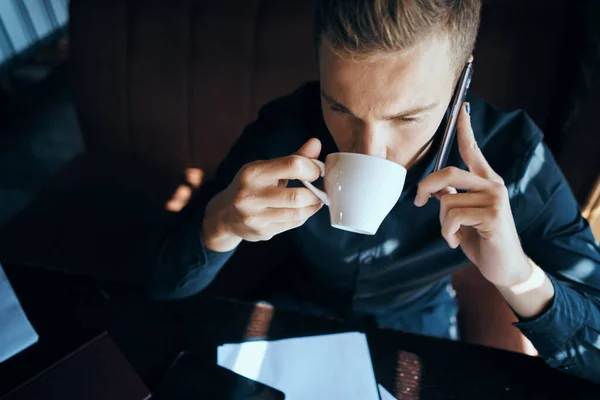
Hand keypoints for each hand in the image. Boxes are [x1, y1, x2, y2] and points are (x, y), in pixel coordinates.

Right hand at [202, 139, 323, 251]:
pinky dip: (304, 216)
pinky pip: (292, 224)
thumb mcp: (267, 169)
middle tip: (321, 190)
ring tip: (317, 200)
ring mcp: (255, 217)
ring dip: (313, 206)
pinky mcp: (261, 232)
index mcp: (253, 173)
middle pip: (297, 196)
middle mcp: (251, 195)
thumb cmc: (252, 186)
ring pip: (297, 213)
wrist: (225, 215)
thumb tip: (316, 143)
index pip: (292, 165)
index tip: (317, 171)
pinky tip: (304, 210)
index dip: (312, 168)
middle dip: (315, 193)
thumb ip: (293, 157)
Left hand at [414, 103, 530, 287]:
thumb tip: (436, 189)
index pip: (473, 150)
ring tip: (453, 235)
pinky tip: (457, 242)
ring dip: (442, 223)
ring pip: (447, 200)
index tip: (461, 107)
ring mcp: (495, 199)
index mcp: (486, 181)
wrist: (504, 267)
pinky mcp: (493, 215)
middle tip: (418, 202)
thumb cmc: (481, 240)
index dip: (465, 128)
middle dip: (426, 187)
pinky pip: (452, 217)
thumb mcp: (463, 215)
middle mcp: (493, 185)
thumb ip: (453, 197)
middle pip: (448, 171)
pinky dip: (447, 234)